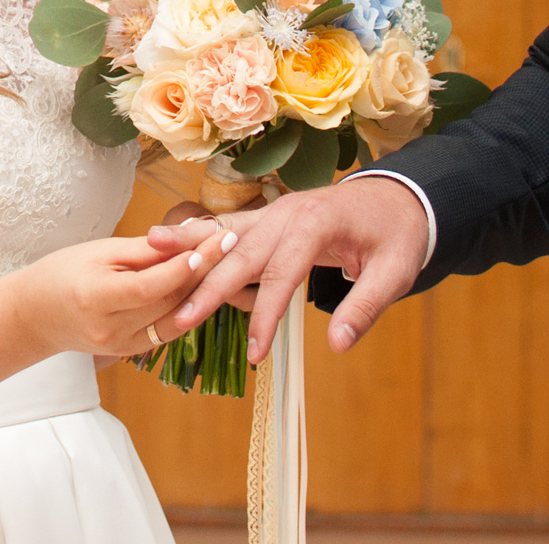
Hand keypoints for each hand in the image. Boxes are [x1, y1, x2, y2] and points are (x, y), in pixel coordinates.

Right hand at [12, 233, 229, 359]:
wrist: (36, 315)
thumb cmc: (63, 272)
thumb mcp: (98, 251)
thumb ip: (142, 251)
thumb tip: (184, 241)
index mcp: (96, 298)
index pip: (150, 285)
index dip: (182, 267)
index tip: (210, 242)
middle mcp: (111, 329)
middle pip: (168, 302)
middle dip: (203, 271)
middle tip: (227, 241)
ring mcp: (121, 346)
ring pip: (175, 319)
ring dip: (202, 291)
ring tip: (224, 261)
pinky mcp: (130, 352)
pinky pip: (167, 330)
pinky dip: (187, 307)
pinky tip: (204, 285)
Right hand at [148, 176, 429, 362]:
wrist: (398, 196)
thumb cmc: (397, 235)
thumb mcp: (395, 272)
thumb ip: (365, 307)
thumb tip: (337, 344)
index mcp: (316, 223)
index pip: (283, 273)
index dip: (266, 314)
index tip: (256, 352)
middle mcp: (287, 211)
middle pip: (241, 252)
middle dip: (210, 287)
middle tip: (181, 318)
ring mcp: (273, 210)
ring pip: (225, 232)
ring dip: (190, 247)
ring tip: (150, 252)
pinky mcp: (267, 216)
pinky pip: (227, 227)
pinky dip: (197, 234)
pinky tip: (166, 240)